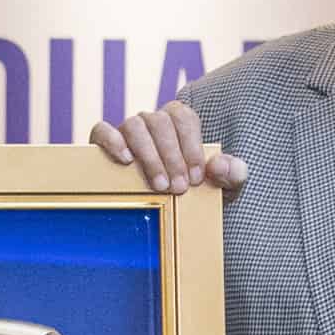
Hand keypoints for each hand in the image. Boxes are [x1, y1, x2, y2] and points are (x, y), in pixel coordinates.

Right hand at [91, 100, 246, 199]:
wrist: (168, 216)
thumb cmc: (196, 195)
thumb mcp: (224, 189)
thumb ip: (233, 175)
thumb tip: (220, 165)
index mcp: (179, 122)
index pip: (184, 117)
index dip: (191, 145)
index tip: (196, 177)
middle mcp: (152, 121)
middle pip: (160, 122)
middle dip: (172, 156)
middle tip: (179, 188)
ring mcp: (127, 131)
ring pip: (135, 125)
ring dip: (149, 155)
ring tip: (160, 185)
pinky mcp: (104, 143)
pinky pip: (102, 130)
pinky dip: (112, 141)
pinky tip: (126, 161)